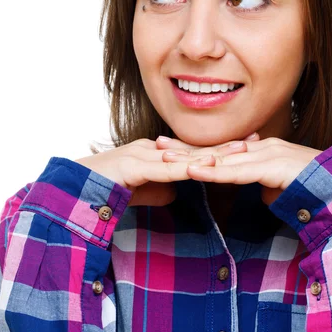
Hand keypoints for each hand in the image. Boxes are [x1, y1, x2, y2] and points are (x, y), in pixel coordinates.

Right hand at [74, 135, 249, 206]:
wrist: (76, 191)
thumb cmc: (109, 189)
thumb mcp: (143, 190)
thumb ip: (161, 188)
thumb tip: (176, 192)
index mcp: (156, 151)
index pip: (194, 149)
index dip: (220, 147)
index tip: (247, 145)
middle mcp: (152, 148)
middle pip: (195, 147)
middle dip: (225, 145)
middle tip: (255, 139)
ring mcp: (142, 154)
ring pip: (183, 154)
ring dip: (212, 153)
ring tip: (239, 150)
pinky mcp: (133, 166)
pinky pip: (164, 167)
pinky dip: (186, 167)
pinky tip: (205, 165)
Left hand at [156, 133, 322, 204]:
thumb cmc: (311, 186)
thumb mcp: (278, 183)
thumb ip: (263, 182)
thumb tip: (258, 190)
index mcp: (260, 150)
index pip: (221, 150)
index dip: (195, 150)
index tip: (170, 149)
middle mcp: (260, 147)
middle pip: (216, 149)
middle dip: (185, 148)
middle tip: (157, 145)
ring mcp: (266, 154)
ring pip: (222, 157)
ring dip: (193, 159)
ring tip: (166, 158)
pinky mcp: (271, 166)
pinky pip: (238, 171)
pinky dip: (214, 171)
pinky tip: (194, 171)